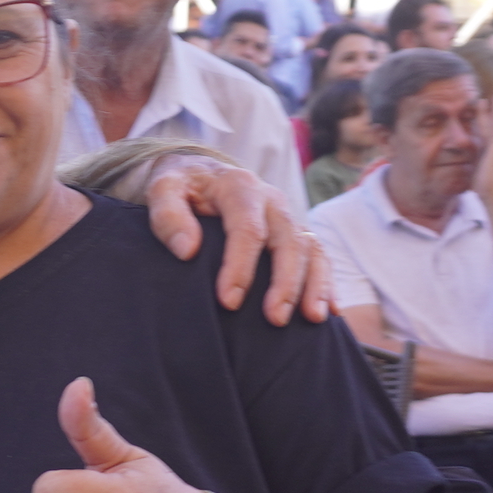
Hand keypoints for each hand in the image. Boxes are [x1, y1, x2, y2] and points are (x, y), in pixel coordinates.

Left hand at [137, 155, 333, 324]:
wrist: (199, 173)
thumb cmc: (179, 186)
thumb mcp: (162, 189)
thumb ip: (168, 215)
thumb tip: (187, 250)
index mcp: (239, 186)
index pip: (247, 228)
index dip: (241, 266)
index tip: (228, 302)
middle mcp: (271, 200)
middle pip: (289, 239)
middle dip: (285, 281)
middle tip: (275, 319)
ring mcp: (287, 216)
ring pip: (310, 248)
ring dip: (314, 284)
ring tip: (312, 319)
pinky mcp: (295, 232)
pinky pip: (319, 256)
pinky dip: (326, 283)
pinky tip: (329, 312)